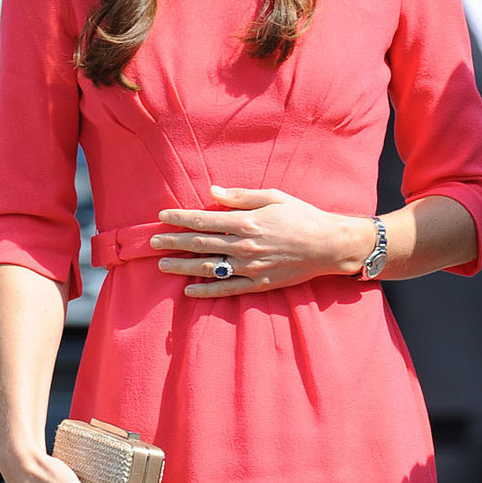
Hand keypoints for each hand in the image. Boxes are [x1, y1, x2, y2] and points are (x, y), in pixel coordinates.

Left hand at [150, 185, 372, 295]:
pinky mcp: (259, 284)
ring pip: (208, 268)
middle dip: (174, 242)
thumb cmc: (301, 215)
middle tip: (153, 243)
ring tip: (163, 265)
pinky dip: (206, 291)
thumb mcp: (271, 196)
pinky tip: (189, 290)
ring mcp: (250, 267)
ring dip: (183, 267)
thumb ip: (239, 196)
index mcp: (246, 221)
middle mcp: (244, 245)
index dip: (180, 217)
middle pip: (200, 243)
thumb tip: (212, 191)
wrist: (328, 245)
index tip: (162, 216)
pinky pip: (227, 289)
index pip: (204, 219)